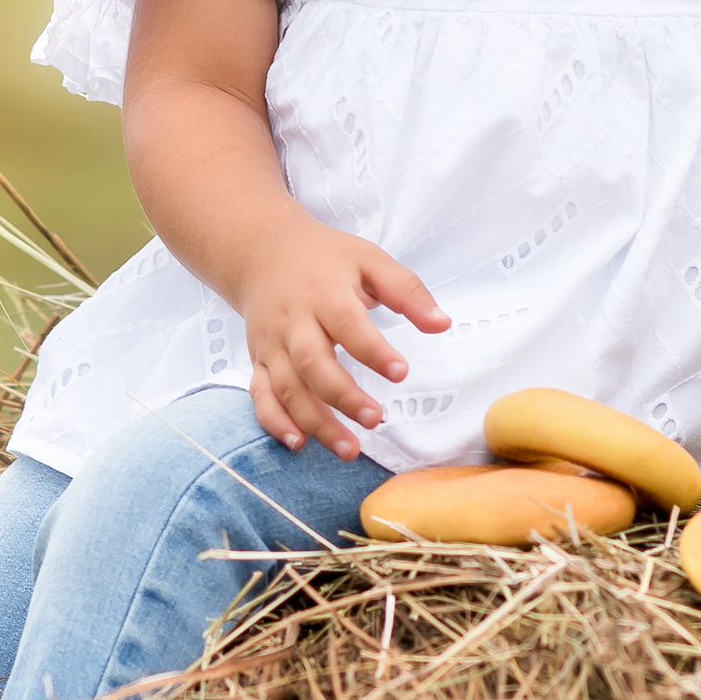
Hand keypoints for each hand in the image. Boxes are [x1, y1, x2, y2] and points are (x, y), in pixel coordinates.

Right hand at [241, 220, 450, 455]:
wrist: (263, 251)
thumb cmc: (324, 259)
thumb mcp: (369, 260)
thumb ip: (407, 291)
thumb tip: (441, 323)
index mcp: (324, 293)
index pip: (348, 324)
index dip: (373, 351)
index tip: (401, 372)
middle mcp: (294, 322)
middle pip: (313, 364)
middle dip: (343, 396)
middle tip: (375, 418)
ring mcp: (272, 344)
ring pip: (288, 388)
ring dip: (316, 422)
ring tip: (350, 449)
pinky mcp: (259, 360)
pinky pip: (262, 395)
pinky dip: (275, 422)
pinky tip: (299, 443)